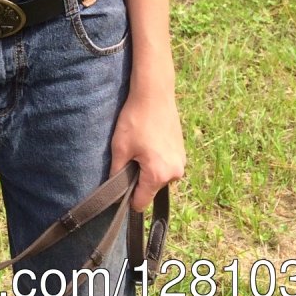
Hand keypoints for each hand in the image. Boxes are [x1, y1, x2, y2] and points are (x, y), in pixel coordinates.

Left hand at [110, 86, 184, 210]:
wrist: (154, 93)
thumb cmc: (135, 119)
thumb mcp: (120, 147)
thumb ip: (116, 173)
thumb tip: (113, 191)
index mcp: (158, 175)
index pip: (142, 201)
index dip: (128, 199)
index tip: (120, 188)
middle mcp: (175, 173)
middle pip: (151, 188)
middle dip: (139, 178)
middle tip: (130, 155)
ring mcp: (181, 162)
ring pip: (159, 176)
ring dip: (148, 168)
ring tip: (140, 145)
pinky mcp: (182, 152)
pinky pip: (166, 165)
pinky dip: (157, 159)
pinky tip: (149, 141)